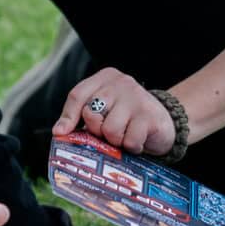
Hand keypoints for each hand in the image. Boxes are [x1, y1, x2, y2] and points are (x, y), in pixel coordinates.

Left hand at [55, 67, 175, 155]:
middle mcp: (120, 83)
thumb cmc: (128, 118)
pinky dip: (132, 147)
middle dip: (97, 131)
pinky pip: (129, 140)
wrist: (166, 122)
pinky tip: (138, 141)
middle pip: (91, 114)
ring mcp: (136, 97)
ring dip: (116, 141)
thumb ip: (84, 117)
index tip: (60, 133)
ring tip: (126, 137)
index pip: (78, 95)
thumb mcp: (105, 111)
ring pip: (110, 130)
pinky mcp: (149, 115)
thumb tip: (58, 131)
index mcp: (105, 78)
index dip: (68, 116)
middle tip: (109, 135)